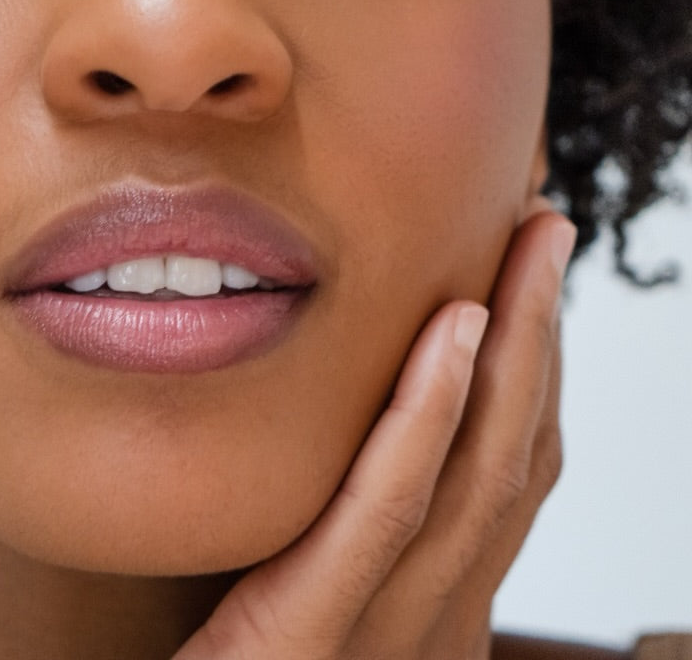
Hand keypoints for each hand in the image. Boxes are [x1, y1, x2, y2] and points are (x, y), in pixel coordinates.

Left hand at [175, 205, 576, 659]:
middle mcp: (432, 622)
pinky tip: (456, 331)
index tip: (532, 279)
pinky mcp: (312, 633)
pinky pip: (385, 510)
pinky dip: (430, 415)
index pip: (504, 475)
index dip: (535, 372)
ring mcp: (385, 635)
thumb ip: (336, 527)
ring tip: (526, 249)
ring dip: (515, 349)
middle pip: (510, 458)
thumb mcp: (302, 588)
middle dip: (543, 336)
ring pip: (475, 474)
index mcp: (430, 609)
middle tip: (548, 230)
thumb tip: (348, 428)